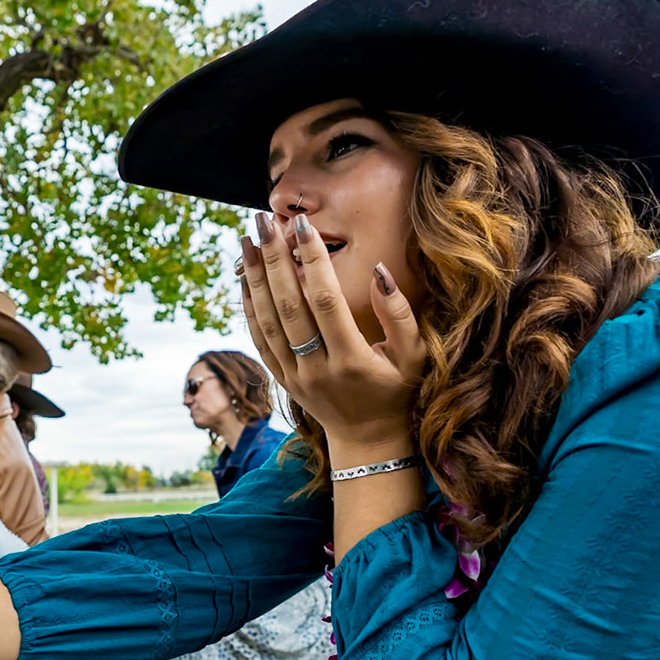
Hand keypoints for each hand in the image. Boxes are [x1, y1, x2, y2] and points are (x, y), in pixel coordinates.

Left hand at [239, 212, 424, 455]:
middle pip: (289, 307)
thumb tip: (379, 271)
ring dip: (254, 279)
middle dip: (274, 260)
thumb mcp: (414, 355)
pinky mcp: (282, 379)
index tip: (301, 226)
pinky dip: (249, 308)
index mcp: (352, 360)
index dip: (312, 261)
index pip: (325, 301)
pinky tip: (245, 279)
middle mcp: (318, 369)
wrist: (367, 439)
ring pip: (268, 322)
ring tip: (248, 239)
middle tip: (264, 220)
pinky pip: (259, 340)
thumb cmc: (397, 390)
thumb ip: (399, 314)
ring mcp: (295, 376)